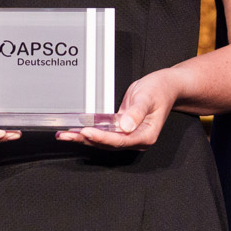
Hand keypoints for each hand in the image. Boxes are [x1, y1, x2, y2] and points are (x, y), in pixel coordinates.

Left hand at [59, 70, 175, 148]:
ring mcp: (128, 135)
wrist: (164, 87)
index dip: (102, 137)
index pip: (120, 140)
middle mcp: (136, 139)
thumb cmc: (159, 91)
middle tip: (68, 135)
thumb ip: (136, 112)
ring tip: (66, 135)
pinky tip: (76, 130)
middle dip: (87, 140)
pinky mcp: (121, 129)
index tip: (87, 132)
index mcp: (146, 135)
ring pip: (104, 140)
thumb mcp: (148, 98)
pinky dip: (90, 132)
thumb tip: (126, 125)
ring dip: (84, 138)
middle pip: (108, 143)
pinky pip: (104, 133)